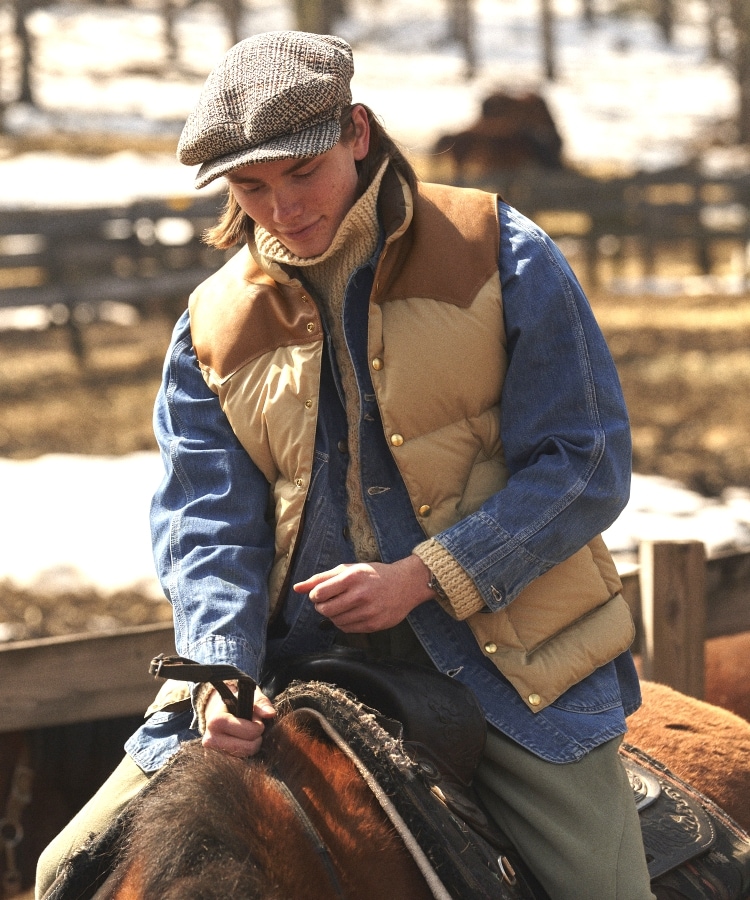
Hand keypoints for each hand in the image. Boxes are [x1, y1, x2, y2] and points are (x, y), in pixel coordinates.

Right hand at [201, 685, 275, 756]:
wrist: (218, 712)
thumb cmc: (237, 703)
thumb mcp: (250, 698)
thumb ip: (262, 704)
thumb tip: (271, 714)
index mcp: (217, 721)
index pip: (248, 732)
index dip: (258, 726)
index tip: (257, 719)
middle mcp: (211, 739)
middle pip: (248, 748)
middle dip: (257, 738)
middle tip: (255, 727)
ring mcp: (214, 751)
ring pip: (245, 755)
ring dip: (253, 744)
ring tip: (248, 732)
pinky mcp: (219, 758)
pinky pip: (241, 760)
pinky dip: (247, 751)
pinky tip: (243, 740)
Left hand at [293, 555, 432, 632]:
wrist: (406, 584)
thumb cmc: (374, 574)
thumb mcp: (348, 569)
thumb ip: (321, 578)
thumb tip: (296, 588)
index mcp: (352, 577)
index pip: (319, 593)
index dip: (315, 595)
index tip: (321, 593)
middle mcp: (360, 595)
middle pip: (324, 610)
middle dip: (322, 607)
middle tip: (330, 601)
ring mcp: (368, 612)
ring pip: (335, 621)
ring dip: (333, 615)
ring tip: (344, 605)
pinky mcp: (374, 625)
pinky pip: (347, 629)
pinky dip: (344, 623)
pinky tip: (352, 613)